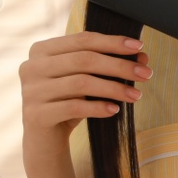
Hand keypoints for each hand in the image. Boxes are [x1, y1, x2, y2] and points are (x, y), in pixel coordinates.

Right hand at [20, 30, 150, 140]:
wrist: (46, 138)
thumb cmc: (69, 101)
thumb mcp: (89, 80)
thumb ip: (110, 65)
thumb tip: (143, 56)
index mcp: (42, 50)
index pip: (82, 40)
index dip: (112, 42)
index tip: (140, 46)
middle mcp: (31, 67)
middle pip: (84, 60)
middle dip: (119, 66)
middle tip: (147, 74)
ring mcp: (31, 91)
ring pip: (80, 83)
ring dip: (114, 88)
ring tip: (136, 95)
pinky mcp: (35, 114)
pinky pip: (73, 107)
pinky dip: (98, 107)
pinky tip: (115, 110)